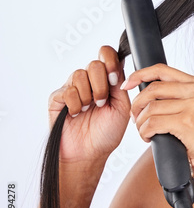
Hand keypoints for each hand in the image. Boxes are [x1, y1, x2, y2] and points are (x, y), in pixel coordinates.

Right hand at [48, 45, 130, 164]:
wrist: (90, 153)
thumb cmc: (107, 132)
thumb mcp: (123, 107)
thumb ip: (121, 84)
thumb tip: (119, 63)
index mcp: (107, 80)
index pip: (107, 55)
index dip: (111, 61)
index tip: (114, 79)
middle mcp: (89, 80)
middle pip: (94, 64)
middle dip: (101, 85)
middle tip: (102, 102)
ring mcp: (72, 88)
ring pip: (79, 74)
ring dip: (88, 95)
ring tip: (90, 110)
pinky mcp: (57, 98)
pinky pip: (67, 90)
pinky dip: (75, 104)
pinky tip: (77, 114)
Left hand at [121, 63, 193, 176]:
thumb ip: (179, 97)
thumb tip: (147, 92)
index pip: (162, 70)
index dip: (140, 74)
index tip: (128, 84)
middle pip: (153, 88)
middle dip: (136, 104)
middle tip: (134, 117)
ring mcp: (193, 106)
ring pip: (151, 108)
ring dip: (140, 122)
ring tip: (144, 131)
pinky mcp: (186, 122)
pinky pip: (153, 123)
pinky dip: (145, 132)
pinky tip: (149, 137)